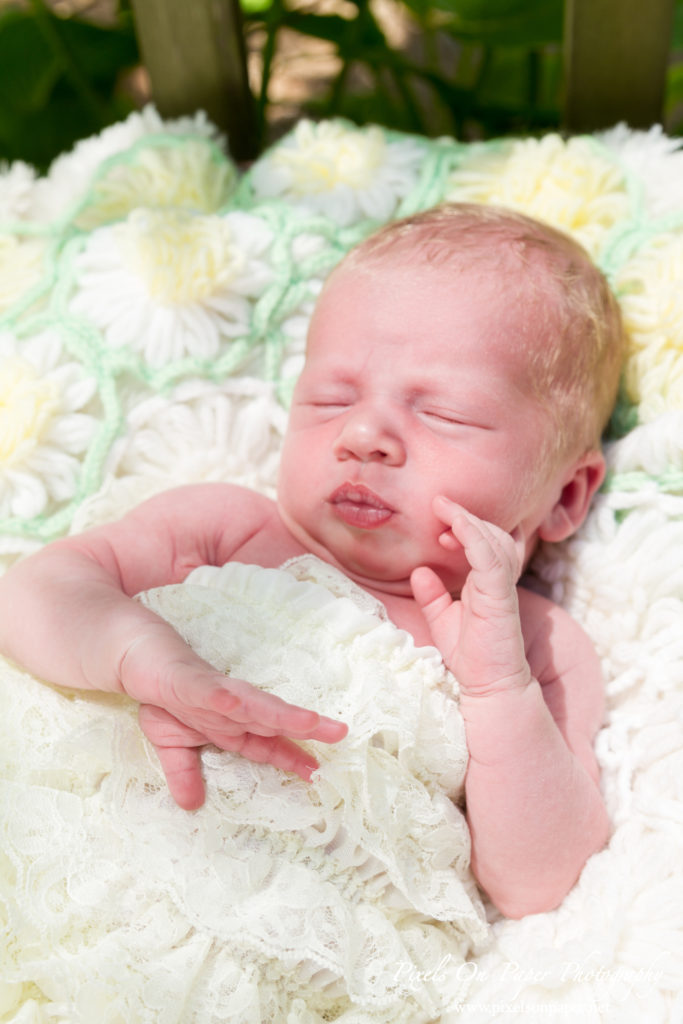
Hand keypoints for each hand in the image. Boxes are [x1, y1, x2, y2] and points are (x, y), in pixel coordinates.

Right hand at [118, 622, 347, 809]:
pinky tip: (233, 701)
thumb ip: (185, 772)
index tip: (319, 770)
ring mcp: (212, 690)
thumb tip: (190, 806)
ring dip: (279, 712)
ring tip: (307, 721)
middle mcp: (230, 706)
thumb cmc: (164, 694)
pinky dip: (220, 696)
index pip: (266, 743)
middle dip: (305, 727)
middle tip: (339, 733)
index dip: (292, 756)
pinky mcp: (188, 679)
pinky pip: (206, 690)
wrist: (138, 653)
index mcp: (229, 724)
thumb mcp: (172, 743)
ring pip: (251, 702)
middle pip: (272, 719)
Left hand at [411, 496, 530, 695]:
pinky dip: (474, 536)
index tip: (438, 516)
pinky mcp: (501, 596)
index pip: (484, 541)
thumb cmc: (472, 656)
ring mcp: (501, 587)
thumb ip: (432, 596)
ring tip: (444, 511)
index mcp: (487, 582)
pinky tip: (456, 525)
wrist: (490, 687)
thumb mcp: (442, 620)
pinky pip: (490, 558)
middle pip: (491, 533)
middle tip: (439, 507)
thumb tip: (419, 571)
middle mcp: (498, 580)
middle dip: (465, 515)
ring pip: (494, 539)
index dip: (464, 523)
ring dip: (468, 521)